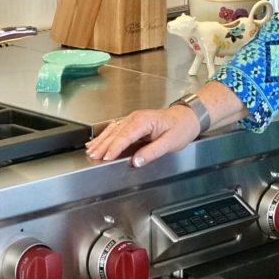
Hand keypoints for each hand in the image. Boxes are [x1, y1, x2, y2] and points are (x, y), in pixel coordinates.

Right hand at [85, 106, 199, 167]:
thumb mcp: (170, 143)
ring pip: (113, 130)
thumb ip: (152, 152)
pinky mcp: (133, 122)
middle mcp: (136, 117)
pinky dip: (105, 136)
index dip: (115, 147)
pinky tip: (97, 142)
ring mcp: (133, 119)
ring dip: (101, 140)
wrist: (187, 118)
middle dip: (103, 145)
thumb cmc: (181, 128)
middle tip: (93, 156)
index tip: (106, 157)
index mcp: (145, 121)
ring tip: (91, 151)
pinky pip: (116, 129)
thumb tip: (136, 161)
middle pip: (116, 132)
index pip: (126, 135)